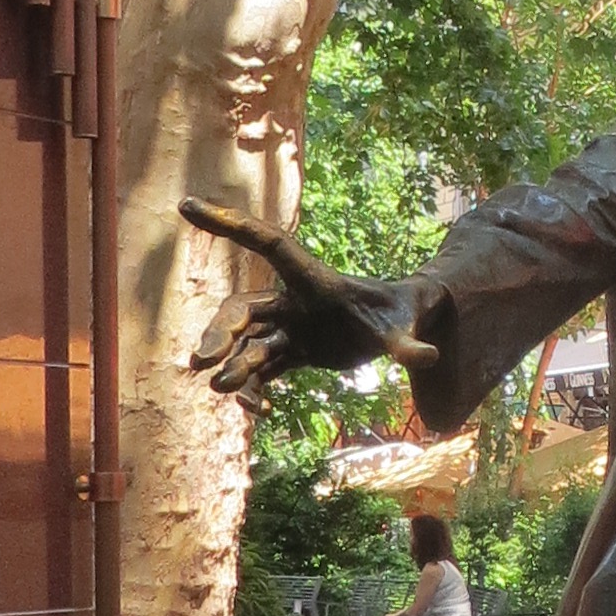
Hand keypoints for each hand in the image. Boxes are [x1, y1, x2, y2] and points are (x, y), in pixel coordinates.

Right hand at [180, 198, 434, 402]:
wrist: (395, 330)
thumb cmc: (396, 317)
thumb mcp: (401, 332)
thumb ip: (407, 345)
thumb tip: (427, 356)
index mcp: (312, 280)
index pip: (266, 243)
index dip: (229, 224)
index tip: (188, 206)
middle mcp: (292, 301)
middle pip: (243, 308)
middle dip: (220, 331)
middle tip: (204, 361)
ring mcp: (289, 326)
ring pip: (246, 341)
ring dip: (231, 363)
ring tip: (222, 389)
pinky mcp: (291, 351)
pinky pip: (262, 368)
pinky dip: (254, 386)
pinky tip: (261, 409)